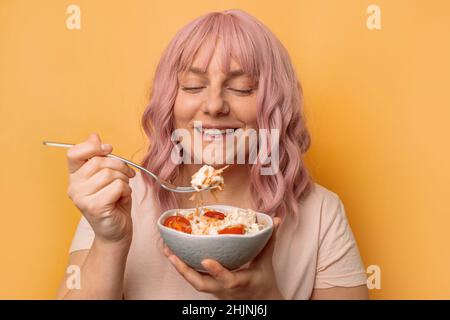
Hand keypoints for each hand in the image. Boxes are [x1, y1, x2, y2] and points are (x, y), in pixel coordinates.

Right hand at [66, 133, 134, 243]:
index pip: (74, 153)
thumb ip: (99, 156)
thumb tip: (93, 135)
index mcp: (75, 176)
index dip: (93, 147)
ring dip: (124, 180)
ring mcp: (82, 198)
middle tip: (127, 175)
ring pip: (110, 173)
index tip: (108, 148)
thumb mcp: (107, 176)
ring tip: (122, 190)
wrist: (117, 231)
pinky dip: (126, 190)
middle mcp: (74, 187)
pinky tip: (122, 199)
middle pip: (99, 161)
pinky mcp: (94, 206)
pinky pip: (117, 186)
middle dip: (119, 166)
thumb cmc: (114, 202)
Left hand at [163, 217, 283, 299]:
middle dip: (184, 270)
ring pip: (194, 282)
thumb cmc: (263, 281)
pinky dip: (182, 267)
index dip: (217, 271)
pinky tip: (173, 254)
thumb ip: (269, 240)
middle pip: (201, 284)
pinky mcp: (210, 288)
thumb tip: (275, 220)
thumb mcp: (267, 262)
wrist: (260, 302)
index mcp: (240, 283)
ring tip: (166, 250)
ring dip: (178, 267)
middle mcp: (224, 289)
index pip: (227, 279)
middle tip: (170, 254)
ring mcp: (215, 290)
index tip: (206, 260)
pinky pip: (194, 279)